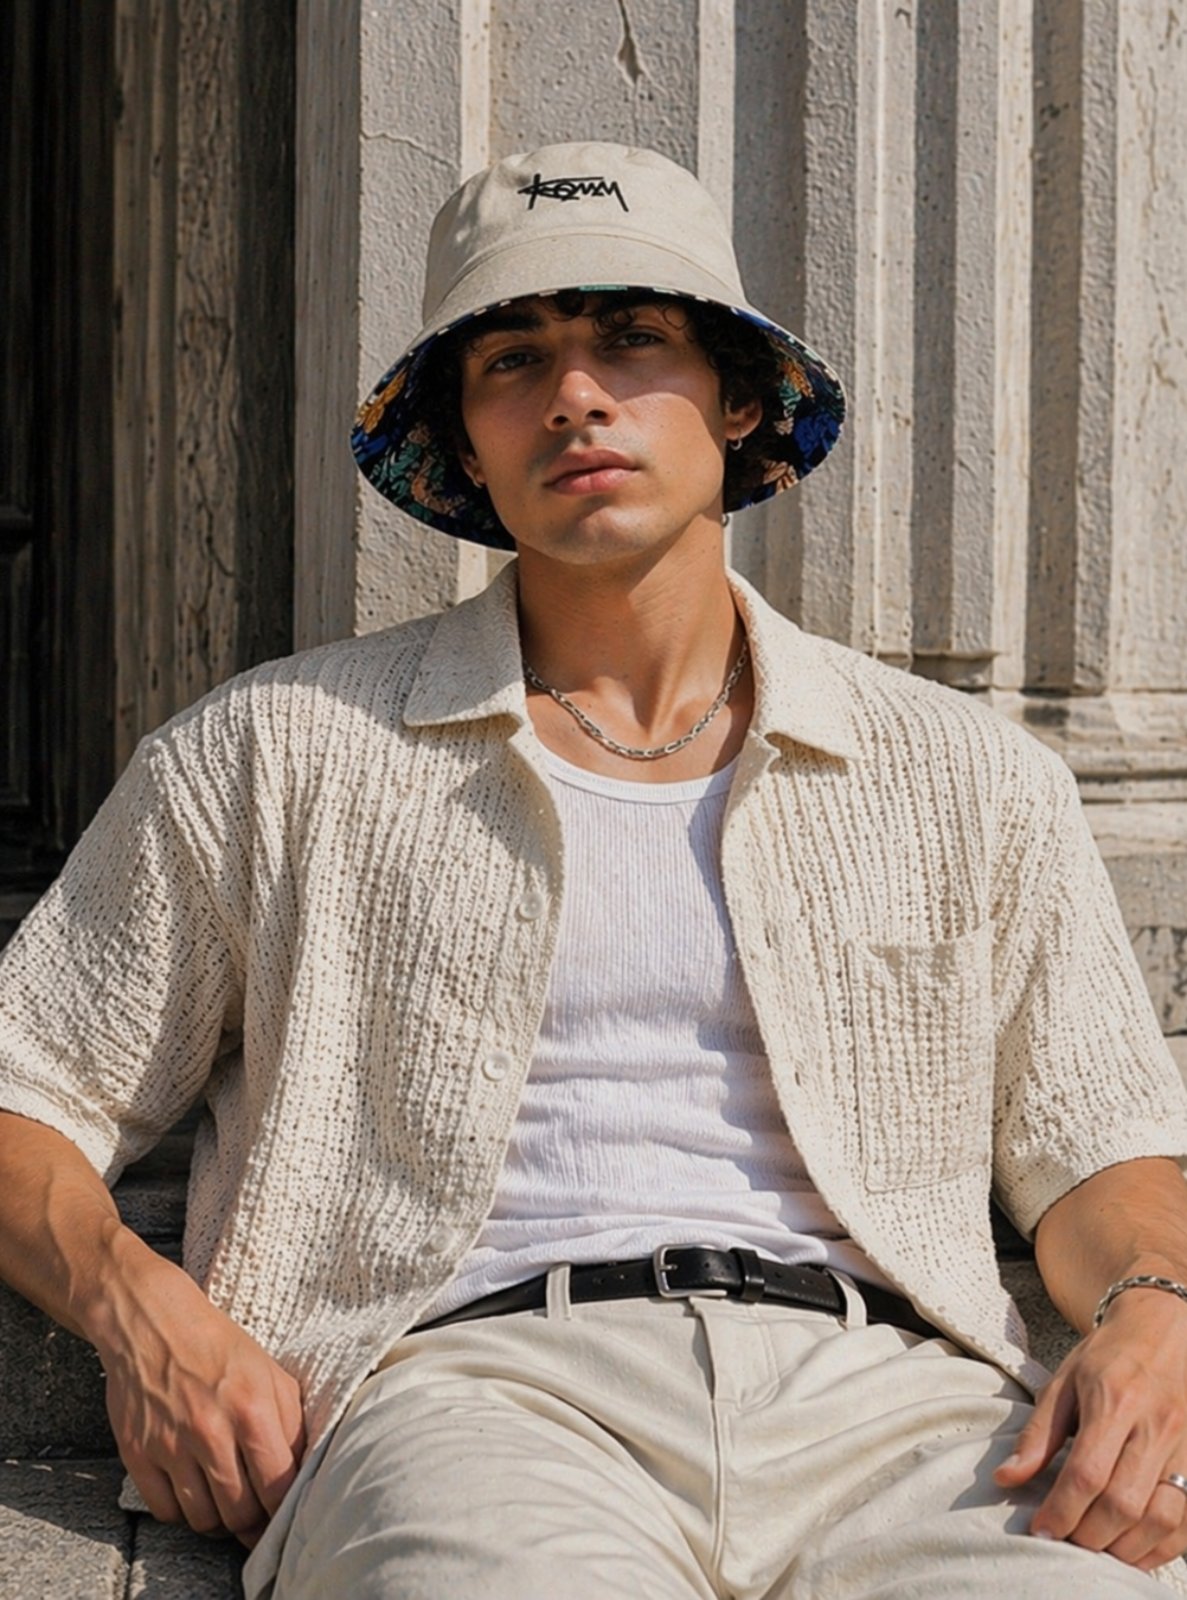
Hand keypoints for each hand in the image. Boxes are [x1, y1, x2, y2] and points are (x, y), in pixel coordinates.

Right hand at [90, 1255, 305, 1546]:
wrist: (153, 1322)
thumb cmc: (219, 1347)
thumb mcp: (270, 1372)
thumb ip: (291, 1422)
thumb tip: (303, 1471)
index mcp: (252, 1408)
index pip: (277, 1487)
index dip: (283, 1511)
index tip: (284, 1516)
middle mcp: (211, 1431)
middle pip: (239, 1513)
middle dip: (252, 1522)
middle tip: (254, 1514)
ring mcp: (171, 1445)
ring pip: (202, 1519)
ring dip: (218, 1521)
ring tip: (225, 1505)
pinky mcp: (138, 1454)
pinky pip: (165, 1511)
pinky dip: (181, 1512)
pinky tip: (192, 1493)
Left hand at [995, 1288, 1186, 1569]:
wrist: (1166, 1330)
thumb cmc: (1108, 1357)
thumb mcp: (1064, 1381)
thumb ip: (1038, 1433)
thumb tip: (1006, 1478)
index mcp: (1114, 1400)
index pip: (1087, 1473)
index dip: (1061, 1510)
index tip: (1039, 1530)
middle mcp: (1155, 1426)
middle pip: (1124, 1503)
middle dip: (1088, 1535)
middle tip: (1064, 1542)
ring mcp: (1185, 1447)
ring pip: (1160, 1518)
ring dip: (1124, 1548)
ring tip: (1094, 1549)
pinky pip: (1186, 1521)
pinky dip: (1160, 1548)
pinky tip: (1132, 1552)